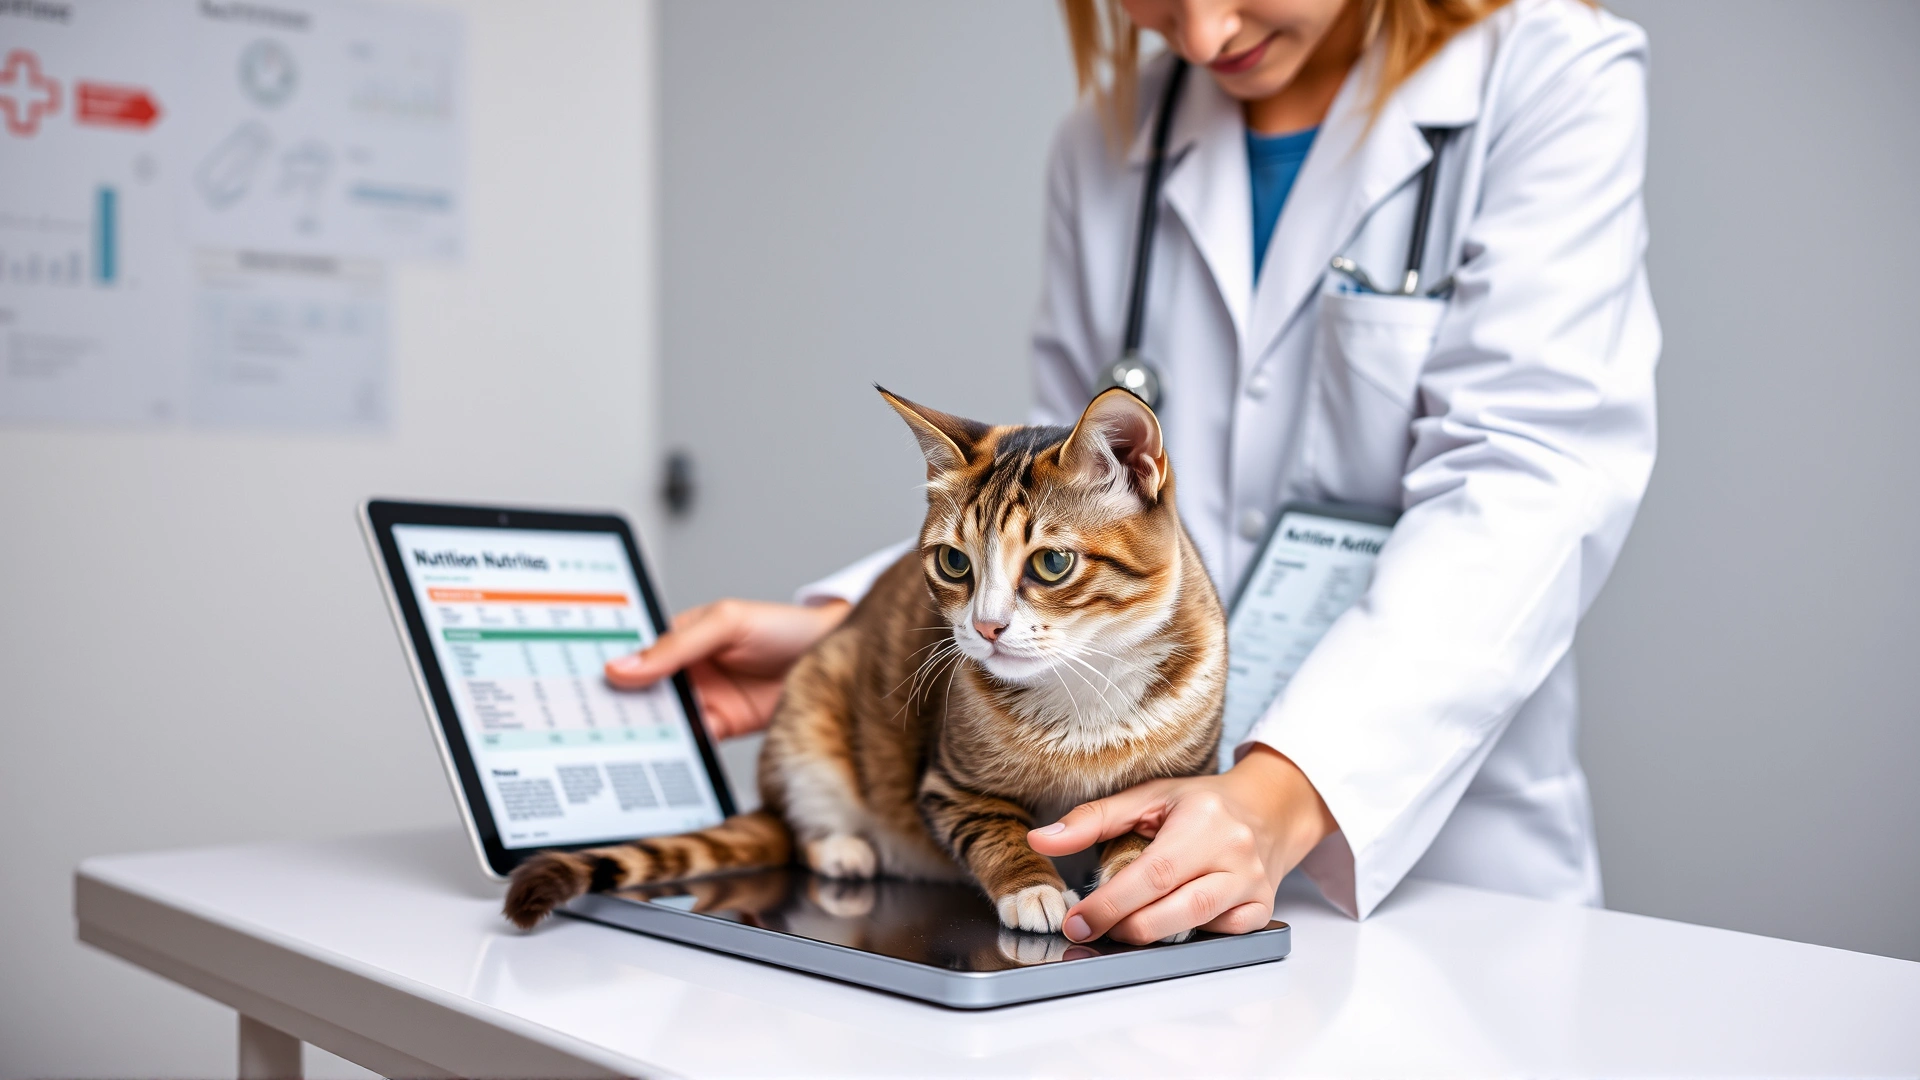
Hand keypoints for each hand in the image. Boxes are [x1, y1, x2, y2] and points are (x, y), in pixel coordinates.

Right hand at [605, 598, 849, 739]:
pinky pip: (691, 743)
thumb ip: (675, 646)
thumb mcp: (726, 624)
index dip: (607, 671)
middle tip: (589, 727)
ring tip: (617, 748)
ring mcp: (704, 700)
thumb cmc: (784, 627)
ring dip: (645, 734)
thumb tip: (622, 668)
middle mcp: (687, 670)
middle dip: (618, 709)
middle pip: (643, 693)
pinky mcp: (723, 728)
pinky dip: (675, 752)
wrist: (835, 659)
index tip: (579, 691)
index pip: (634, 655)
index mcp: (680, 636)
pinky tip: (659, 760)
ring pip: (663, 720)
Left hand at [1026, 745, 1336, 944]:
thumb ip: (1092, 819)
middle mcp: (1235, 852)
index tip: (1077, 920)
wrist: (1269, 810)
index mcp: (1203, 819)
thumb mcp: (1147, 797)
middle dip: (1126, 925)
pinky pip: (1223, 935)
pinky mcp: (1262, 908)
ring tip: (1121, 930)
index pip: (1151, 872)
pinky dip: (1192, 936)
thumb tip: (1040, 840)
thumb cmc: (1203, 804)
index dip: (1110, 903)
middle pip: (1175, 906)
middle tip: (1091, 929)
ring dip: (1153, 935)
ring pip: (1199, 924)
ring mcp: (1253, 884)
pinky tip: (1170, 925)